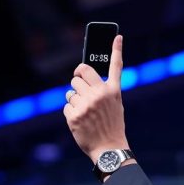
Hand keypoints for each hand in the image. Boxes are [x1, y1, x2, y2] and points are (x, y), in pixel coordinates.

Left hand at [63, 35, 129, 161]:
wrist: (109, 147)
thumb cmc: (112, 125)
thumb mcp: (116, 104)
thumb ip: (104, 89)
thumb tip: (86, 76)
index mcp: (113, 91)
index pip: (116, 66)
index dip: (116, 49)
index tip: (117, 36)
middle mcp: (100, 94)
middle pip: (79, 74)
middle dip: (77, 80)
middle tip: (81, 88)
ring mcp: (86, 104)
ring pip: (70, 91)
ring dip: (74, 99)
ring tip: (84, 111)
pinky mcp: (74, 115)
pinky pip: (66, 105)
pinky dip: (71, 112)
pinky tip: (80, 120)